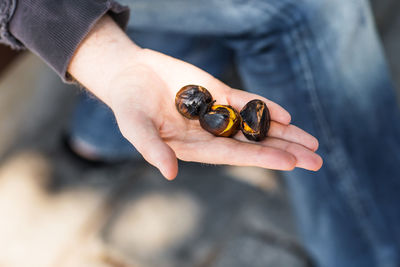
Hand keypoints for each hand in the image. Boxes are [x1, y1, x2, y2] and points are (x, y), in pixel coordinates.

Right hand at [68, 16, 321, 179]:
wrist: (129, 75)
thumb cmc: (128, 105)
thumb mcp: (135, 127)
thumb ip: (153, 149)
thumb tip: (170, 173)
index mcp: (193, 146)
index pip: (233, 155)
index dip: (261, 157)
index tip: (290, 162)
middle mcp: (209, 133)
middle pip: (252, 143)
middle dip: (283, 151)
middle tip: (316, 161)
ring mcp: (215, 112)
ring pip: (254, 124)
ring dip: (283, 132)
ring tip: (313, 142)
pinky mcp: (217, 92)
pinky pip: (245, 100)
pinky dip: (265, 107)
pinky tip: (286, 115)